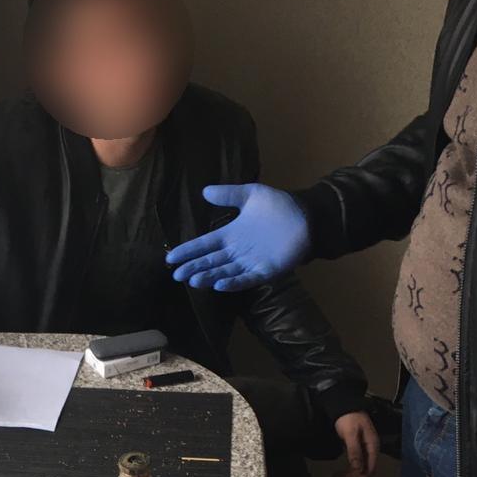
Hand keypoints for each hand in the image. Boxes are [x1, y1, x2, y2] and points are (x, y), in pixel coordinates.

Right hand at [165, 183, 310, 291]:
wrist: (306, 216)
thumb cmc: (279, 206)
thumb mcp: (251, 194)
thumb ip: (229, 194)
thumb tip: (204, 191)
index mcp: (230, 234)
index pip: (204, 244)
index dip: (188, 251)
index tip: (171, 258)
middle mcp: (236, 251)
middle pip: (210, 262)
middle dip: (193, 268)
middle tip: (177, 275)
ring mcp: (250, 262)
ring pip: (224, 272)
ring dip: (209, 277)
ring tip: (194, 281)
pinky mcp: (265, 271)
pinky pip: (247, 279)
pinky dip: (233, 283)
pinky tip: (219, 285)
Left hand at [330, 412, 379, 476]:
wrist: (345, 406)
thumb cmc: (348, 417)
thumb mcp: (350, 434)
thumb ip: (354, 451)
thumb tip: (358, 468)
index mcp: (372, 446)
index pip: (369, 469)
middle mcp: (370, 450)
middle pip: (364, 472)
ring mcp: (364, 451)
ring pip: (358, 470)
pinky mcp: (357, 450)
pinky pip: (354, 465)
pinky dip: (346, 472)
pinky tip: (337, 475)